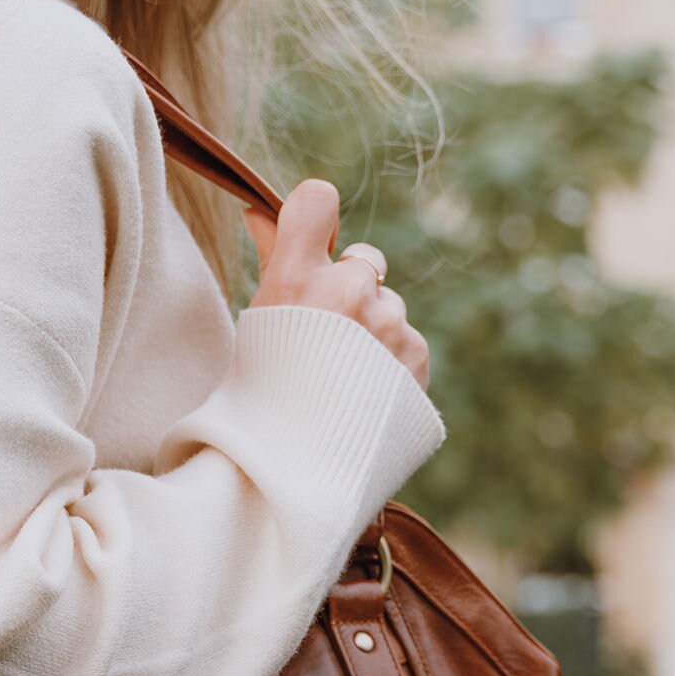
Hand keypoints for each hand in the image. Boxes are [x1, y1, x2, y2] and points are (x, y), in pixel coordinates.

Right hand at [244, 179, 429, 392]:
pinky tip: (364, 396)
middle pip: (362, 259)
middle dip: (348, 288)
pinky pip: (406, 340)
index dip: (315, 217)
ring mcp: (387, 325)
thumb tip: (259, 210)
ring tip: (343, 380)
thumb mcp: (258, 325)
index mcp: (296, 280)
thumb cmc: (260, 400)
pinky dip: (390, 363)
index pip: (317, 200)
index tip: (311, 243)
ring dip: (371, 331)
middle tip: (325, 339)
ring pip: (386, 305)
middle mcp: (347, 293)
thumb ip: (272, 260)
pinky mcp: (416, 356)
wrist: (294, 475)